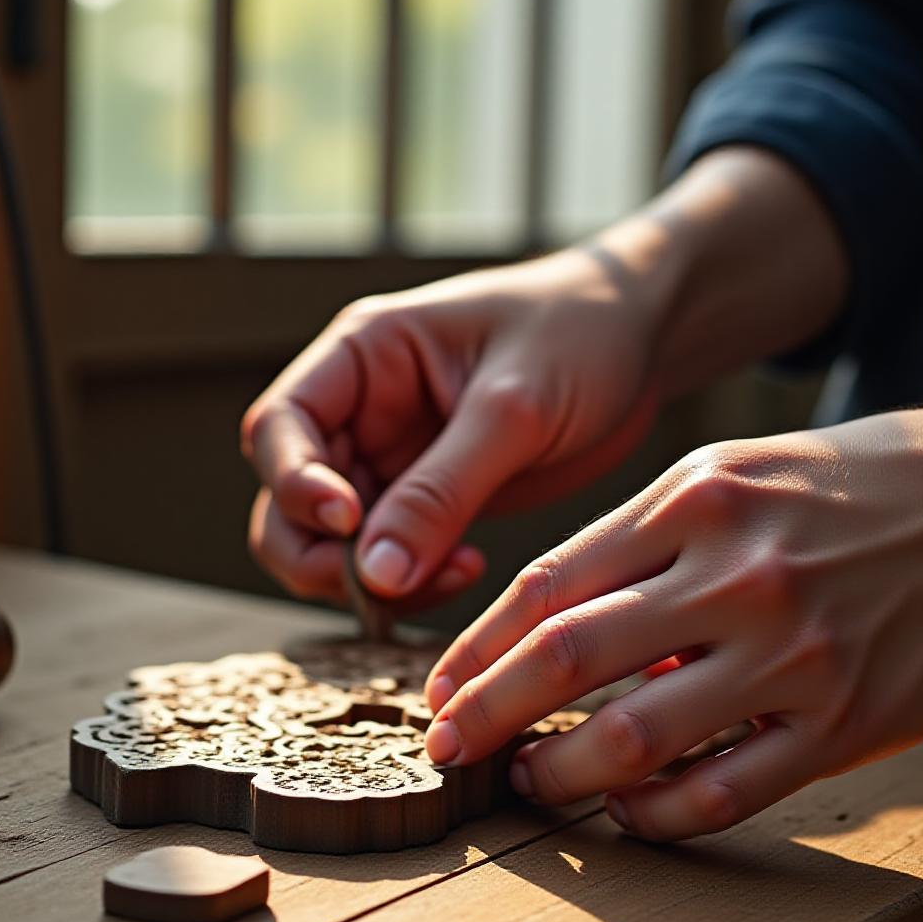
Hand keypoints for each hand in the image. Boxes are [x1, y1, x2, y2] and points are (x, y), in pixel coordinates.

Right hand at [241, 247, 659, 607]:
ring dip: (372, 578)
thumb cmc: (580, 334)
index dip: (294, 482)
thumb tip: (374, 574)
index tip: (349, 520)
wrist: (644, 340)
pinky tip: (470, 571)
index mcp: (363, 356)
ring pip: (336, 543)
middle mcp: (362, 411)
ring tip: (453, 576)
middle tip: (385, 586)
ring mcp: (393, 461)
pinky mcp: (433, 501)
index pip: (278, 427)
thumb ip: (441, 490)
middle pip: (287, 500)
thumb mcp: (513, 408)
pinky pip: (393, 558)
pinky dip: (414, 581)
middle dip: (321, 553)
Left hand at [422, 389, 922, 840]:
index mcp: (697, 501)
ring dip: (563, 773)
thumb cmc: (853, 486)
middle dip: (487, 713)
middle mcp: (737, 575)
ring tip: (529, 782)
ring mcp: (794, 654)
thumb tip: (565, 631)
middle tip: (444, 747)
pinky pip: (727, 793)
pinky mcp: (846, 722)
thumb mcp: (739, 475)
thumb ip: (648, 545)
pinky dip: (661, 816)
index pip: (550, 585)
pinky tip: (628, 814)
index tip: (439, 687)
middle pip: (570, 659)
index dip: (478, 647)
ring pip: (639, 738)